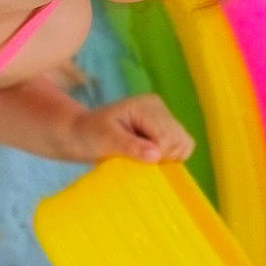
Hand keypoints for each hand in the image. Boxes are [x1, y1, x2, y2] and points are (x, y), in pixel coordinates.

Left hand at [69, 92, 194, 165]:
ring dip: (165, 158)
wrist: (82, 133)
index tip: (134, 159)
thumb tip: (156, 156)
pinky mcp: (165, 128)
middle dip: (162, 156)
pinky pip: (180, 149)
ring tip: (140, 155)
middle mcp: (159, 107)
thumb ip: (130, 146)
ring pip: (184, 145)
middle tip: (136, 158)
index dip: (155, 156)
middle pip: (180, 141)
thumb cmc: (90, 135)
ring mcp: (164, 117)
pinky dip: (167, 157)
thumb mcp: (105, 140)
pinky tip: (147, 155)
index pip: (167, 137)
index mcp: (146, 105)